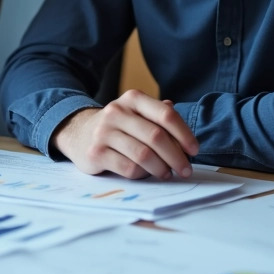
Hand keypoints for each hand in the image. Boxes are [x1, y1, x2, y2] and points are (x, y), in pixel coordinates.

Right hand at [50, 90, 197, 179]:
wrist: (78, 132)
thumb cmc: (118, 126)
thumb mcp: (137, 114)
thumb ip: (160, 119)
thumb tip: (186, 138)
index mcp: (133, 99)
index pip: (166, 115)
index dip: (184, 134)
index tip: (194, 151)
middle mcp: (117, 112)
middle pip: (156, 137)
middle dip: (176, 157)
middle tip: (186, 170)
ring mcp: (104, 132)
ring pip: (143, 155)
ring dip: (161, 168)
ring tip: (167, 174)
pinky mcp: (96, 153)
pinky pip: (128, 168)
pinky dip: (142, 175)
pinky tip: (146, 175)